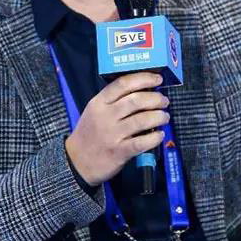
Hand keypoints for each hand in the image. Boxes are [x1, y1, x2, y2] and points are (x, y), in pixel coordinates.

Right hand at [65, 71, 169, 186]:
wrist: (76, 161)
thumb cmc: (89, 134)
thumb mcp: (94, 111)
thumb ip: (112, 101)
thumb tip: (142, 91)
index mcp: (99, 103)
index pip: (123, 84)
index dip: (144, 79)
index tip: (157, 79)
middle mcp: (105, 116)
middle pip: (136, 100)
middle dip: (155, 99)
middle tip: (164, 101)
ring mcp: (112, 134)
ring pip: (142, 120)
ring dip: (159, 117)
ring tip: (164, 117)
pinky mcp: (119, 152)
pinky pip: (142, 142)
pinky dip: (155, 137)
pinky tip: (159, 135)